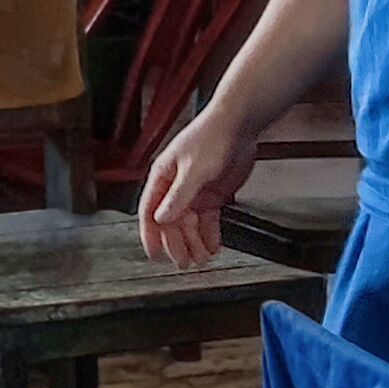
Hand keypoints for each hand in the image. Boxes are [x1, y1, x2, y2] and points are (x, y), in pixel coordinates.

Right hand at [138, 106, 261, 267]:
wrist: (238, 125)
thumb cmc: (211, 137)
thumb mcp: (193, 169)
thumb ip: (179, 196)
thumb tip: (162, 218)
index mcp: (163, 178)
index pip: (150, 211)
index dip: (150, 234)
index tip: (154, 254)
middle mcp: (176, 187)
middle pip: (172, 222)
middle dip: (177, 244)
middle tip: (185, 262)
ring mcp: (195, 192)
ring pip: (190, 224)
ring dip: (195, 242)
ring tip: (202, 259)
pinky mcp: (213, 194)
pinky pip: (208, 220)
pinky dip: (210, 234)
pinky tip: (213, 246)